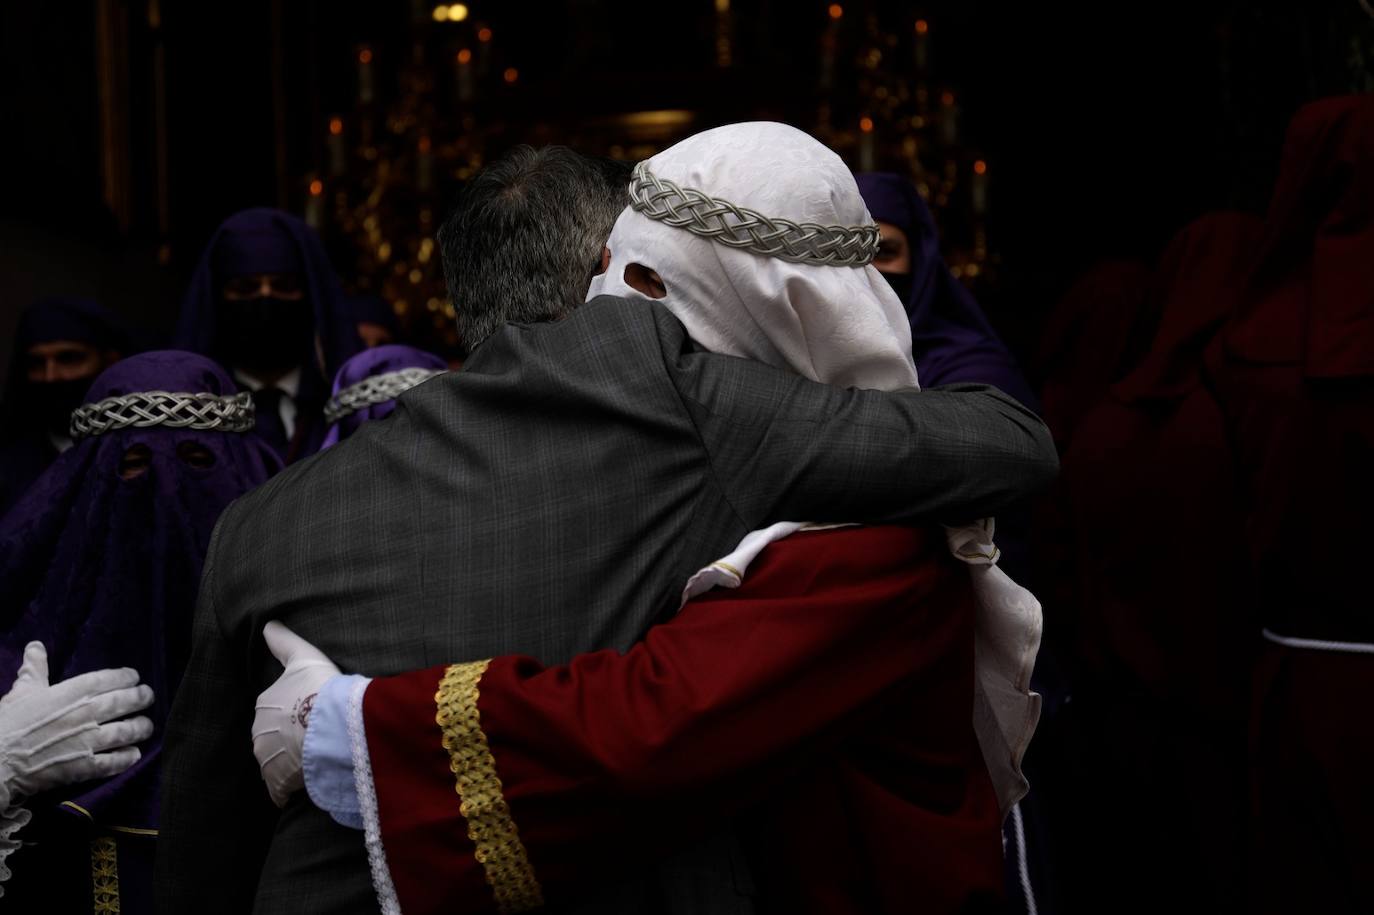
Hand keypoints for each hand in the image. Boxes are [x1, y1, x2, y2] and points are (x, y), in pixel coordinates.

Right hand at [0, 642, 154, 808]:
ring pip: (126, 731)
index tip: (134, 677)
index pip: (109, 679)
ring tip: (146, 726)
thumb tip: (35, 646)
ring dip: (141, 728)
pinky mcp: (85, 766)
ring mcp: (88, 740)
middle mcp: (86, 713)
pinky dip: (127, 757)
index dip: (125, 677)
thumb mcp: (22, 691)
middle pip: (125, 702)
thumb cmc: (9, 723)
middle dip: (141, 698)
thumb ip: (35, 669)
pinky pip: (114, 761)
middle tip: (148, 696)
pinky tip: (134, 754)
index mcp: (72, 692)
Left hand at [252, 622, 340, 806]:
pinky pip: (280, 789)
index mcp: (263, 704)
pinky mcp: (278, 783)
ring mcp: (267, 760)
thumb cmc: (320, 688)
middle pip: (272, 738)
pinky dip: (289, 788)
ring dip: (289, 763)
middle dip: (288, 740)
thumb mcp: (304, 656)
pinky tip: (304, 784)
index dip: (292, 714)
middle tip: (314, 738)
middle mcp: (258, 733)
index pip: (273, 711)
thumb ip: (284, 641)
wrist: (332, 726)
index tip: (309, 715)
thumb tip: (267, 624)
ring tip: (313, 759)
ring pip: (275, 762)